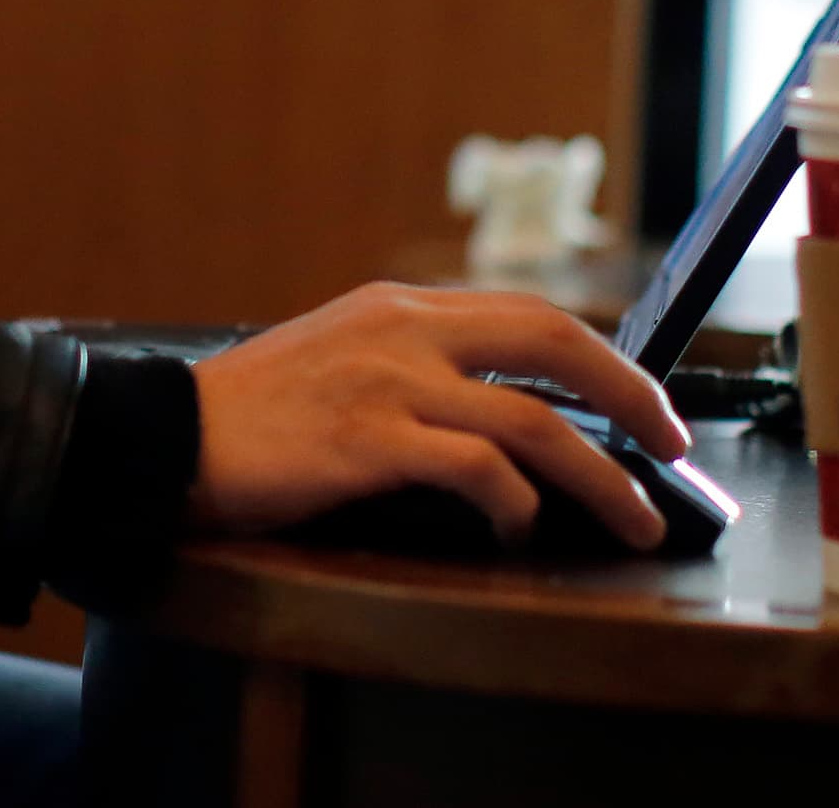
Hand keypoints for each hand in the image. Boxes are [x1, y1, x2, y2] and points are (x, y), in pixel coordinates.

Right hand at [188, 283, 691, 548]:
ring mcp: (389, 382)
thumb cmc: (252, 416)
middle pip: (554, 344)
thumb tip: (502, 415)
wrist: (166, 436)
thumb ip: (415, 368)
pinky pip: (475, 469)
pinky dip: (515, 504)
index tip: (640, 398)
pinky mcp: (369, 439)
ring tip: (631, 518)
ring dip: (600, 476)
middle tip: (672, 443)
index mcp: (401, 308)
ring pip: (533, 420)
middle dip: (632, 394)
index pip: (531, 314)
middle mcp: (404, 331)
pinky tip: (521, 530)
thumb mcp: (341, 359)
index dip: (603, 356)